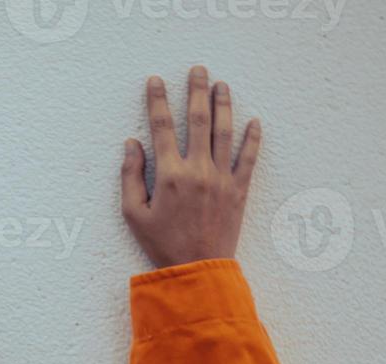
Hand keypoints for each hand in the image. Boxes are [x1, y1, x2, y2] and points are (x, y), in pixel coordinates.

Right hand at [121, 66, 260, 268]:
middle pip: (198, 120)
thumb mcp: (133, 214)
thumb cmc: (162, 245)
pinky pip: (248, 158)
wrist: (197, 271)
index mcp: (169, 175)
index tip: (155, 81)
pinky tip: (254, 121)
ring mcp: (221, 179)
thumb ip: (130, 176)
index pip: (161, 127)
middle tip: (197, 70)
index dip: (158, 101)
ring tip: (222, 85)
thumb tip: (132, 144)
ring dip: (224, 105)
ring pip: (225, 132)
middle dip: (196, 91)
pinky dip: (253, 138)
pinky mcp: (239, 191)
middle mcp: (198, 171)